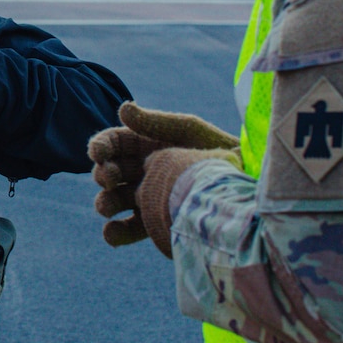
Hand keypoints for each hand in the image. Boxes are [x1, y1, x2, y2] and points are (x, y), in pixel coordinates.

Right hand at [87, 103, 238, 232]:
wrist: (244, 183)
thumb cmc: (217, 150)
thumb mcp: (187, 130)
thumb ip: (154, 122)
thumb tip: (123, 108)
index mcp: (145, 144)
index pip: (113, 144)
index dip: (100, 147)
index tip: (98, 153)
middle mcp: (142, 171)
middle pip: (108, 172)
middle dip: (102, 175)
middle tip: (110, 179)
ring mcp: (147, 197)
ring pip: (113, 201)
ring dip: (104, 203)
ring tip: (107, 207)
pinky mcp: (155, 222)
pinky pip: (128, 230)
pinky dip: (115, 233)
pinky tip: (112, 232)